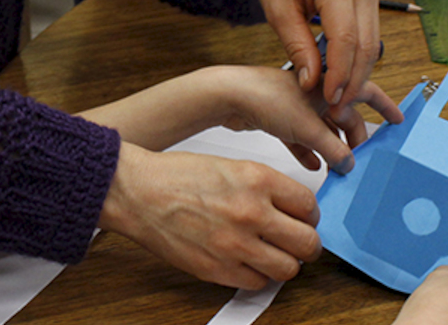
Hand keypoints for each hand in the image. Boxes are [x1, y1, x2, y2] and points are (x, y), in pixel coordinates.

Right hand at [99, 142, 321, 289]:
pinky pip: (257, 283)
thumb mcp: (231, 165)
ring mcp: (236, 245)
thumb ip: (264, 186)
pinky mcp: (218, 270)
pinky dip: (257, 275)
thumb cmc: (176, 176)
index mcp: (257, 180)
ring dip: (285, 263)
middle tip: (299, 241)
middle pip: (307, 242)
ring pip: (288, 269)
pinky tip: (248, 261)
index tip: (304, 218)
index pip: (309, 206)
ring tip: (273, 254)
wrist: (138, 192)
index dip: (309, 215)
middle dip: (307, 244)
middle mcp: (251, 213)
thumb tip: (290, 207)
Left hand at [209, 65, 400, 173]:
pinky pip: (302, 136)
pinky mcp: (280, 116)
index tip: (398, 121)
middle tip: (364, 158)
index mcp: (329, 82)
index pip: (365, 91)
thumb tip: (351, 164)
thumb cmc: (268, 98)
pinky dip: (308, 150)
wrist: (228, 96)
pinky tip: (312, 165)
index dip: (384, 106)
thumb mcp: (308, 128)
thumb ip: (333, 148)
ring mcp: (298, 103)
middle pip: (345, 115)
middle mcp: (316, 90)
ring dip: (332, 146)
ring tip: (341, 168)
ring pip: (324, 128)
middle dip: (355, 137)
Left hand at [244, 0, 379, 101]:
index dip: (339, 75)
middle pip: (366, 45)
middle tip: (336, 107)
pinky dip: (358, 57)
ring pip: (373, 43)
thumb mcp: (278, 10)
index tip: (329, 100)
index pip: (346, 40)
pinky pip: (369, 33)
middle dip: (353, 81)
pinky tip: (342, 74)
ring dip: (358, 73)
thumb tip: (311, 83)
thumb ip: (297, 47)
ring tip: (338, 97)